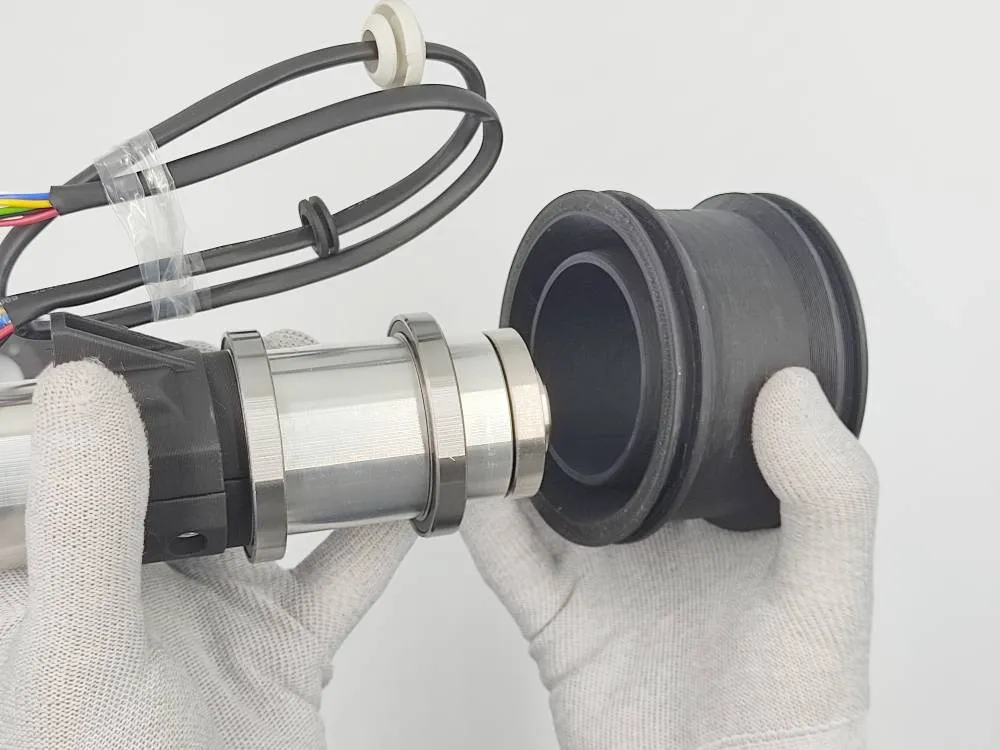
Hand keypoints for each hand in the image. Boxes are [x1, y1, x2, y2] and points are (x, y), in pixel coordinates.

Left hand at [0, 331, 414, 749]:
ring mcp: (210, 612)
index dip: (94, 392)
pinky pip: (337, 572)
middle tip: (262, 358)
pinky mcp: (280, 644)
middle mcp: (131, 582)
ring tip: (331, 400)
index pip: (63, 455)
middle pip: (180, 467)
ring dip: (304, 457)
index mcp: (56, 573)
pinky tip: (400, 496)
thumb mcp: (88, 647)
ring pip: (263, 507)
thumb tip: (90, 391)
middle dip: (225, 408)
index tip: (137, 338)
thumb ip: (88, 521)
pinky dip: (375, 536)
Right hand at [462, 368, 877, 749]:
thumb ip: (828, 493)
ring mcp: (603, 571)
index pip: (687, 421)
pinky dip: (480, 520)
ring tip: (495, 408)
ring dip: (510, 450)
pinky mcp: (557, 616)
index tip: (638, 327)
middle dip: (565, 402)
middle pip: (598, 447)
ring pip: (538, 491)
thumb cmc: (794, 714)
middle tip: (541, 358)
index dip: (661, 374)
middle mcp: (660, 533)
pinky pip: (507, 557)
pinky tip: (472, 487)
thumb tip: (792, 389)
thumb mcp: (831, 593)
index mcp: (724, 512)